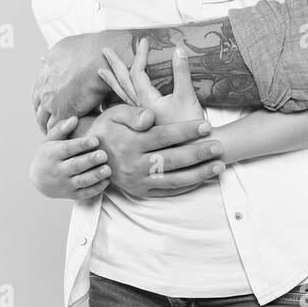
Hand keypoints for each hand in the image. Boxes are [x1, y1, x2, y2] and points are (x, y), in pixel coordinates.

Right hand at [28, 115, 112, 199]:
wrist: (38, 180)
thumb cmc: (48, 154)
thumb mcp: (49, 140)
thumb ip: (61, 129)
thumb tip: (74, 118)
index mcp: (53, 154)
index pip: (67, 149)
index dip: (81, 144)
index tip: (95, 140)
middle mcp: (58, 170)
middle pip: (75, 165)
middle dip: (90, 160)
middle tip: (104, 155)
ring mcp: (65, 184)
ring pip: (81, 181)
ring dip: (95, 176)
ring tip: (108, 169)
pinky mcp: (71, 194)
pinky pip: (84, 193)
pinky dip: (96, 189)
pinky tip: (106, 181)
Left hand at [32, 31, 126, 131]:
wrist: (98, 57)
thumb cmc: (89, 49)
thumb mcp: (63, 45)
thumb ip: (53, 54)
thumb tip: (43, 58)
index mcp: (44, 71)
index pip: (38, 91)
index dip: (43, 101)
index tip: (47, 108)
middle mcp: (43, 86)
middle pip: (38, 107)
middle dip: (43, 117)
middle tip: (48, 125)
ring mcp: (50, 100)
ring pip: (44, 120)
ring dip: (49, 128)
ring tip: (58, 137)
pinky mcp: (61, 111)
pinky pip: (56, 128)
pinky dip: (60, 133)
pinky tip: (67, 138)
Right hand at [86, 103, 224, 198]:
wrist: (87, 155)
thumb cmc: (108, 128)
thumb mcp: (115, 113)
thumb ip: (134, 113)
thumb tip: (151, 118)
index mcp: (129, 143)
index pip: (163, 136)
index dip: (186, 131)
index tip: (206, 126)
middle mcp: (134, 165)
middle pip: (172, 160)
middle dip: (198, 153)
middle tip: (219, 146)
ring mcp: (138, 181)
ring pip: (173, 180)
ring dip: (199, 174)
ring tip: (219, 165)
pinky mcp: (140, 192)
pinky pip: (167, 192)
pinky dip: (186, 187)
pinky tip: (203, 178)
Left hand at [97, 38, 203, 126]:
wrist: (192, 150)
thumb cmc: (189, 124)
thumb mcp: (187, 96)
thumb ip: (181, 72)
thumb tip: (178, 49)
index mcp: (147, 100)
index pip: (137, 72)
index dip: (140, 55)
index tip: (143, 40)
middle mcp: (140, 108)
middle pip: (123, 82)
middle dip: (115, 65)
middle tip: (105, 51)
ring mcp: (141, 117)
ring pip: (122, 95)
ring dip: (112, 81)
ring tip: (101, 72)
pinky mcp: (145, 123)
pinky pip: (126, 106)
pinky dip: (119, 96)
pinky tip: (116, 97)